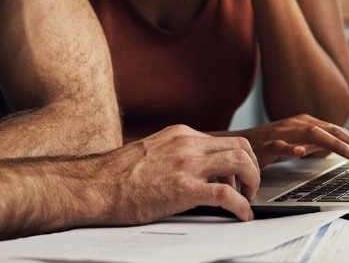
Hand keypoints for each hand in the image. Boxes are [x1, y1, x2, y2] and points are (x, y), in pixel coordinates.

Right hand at [95, 125, 260, 223]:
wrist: (95, 186)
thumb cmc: (116, 176)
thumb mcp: (152, 152)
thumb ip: (175, 155)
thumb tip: (192, 170)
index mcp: (180, 134)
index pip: (225, 139)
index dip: (239, 160)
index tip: (238, 176)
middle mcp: (187, 144)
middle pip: (241, 146)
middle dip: (253, 168)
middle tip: (249, 188)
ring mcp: (187, 165)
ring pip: (240, 162)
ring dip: (252, 183)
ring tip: (247, 200)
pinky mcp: (183, 189)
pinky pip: (226, 194)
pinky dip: (241, 206)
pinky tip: (242, 215)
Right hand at [228, 114, 348, 168]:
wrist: (240, 143)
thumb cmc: (272, 143)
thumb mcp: (303, 141)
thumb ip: (325, 140)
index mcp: (308, 124)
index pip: (338, 133)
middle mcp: (298, 125)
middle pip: (331, 131)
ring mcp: (283, 133)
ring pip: (311, 134)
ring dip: (333, 143)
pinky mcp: (267, 144)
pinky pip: (280, 145)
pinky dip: (291, 148)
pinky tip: (301, 153)